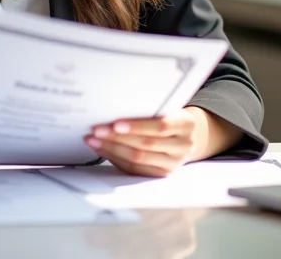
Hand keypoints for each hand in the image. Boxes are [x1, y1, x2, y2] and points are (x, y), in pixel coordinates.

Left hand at [84, 107, 208, 177]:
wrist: (187, 136)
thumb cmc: (170, 115)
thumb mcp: (167, 107)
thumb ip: (149, 108)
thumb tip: (115, 105)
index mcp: (185, 124)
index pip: (160, 126)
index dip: (137, 126)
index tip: (115, 124)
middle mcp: (182, 146)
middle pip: (145, 144)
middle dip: (117, 137)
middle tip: (96, 130)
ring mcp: (173, 164)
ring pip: (138, 159)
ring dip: (112, 149)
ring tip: (94, 140)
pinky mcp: (161, 174)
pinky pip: (135, 169)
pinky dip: (116, 159)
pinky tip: (103, 150)